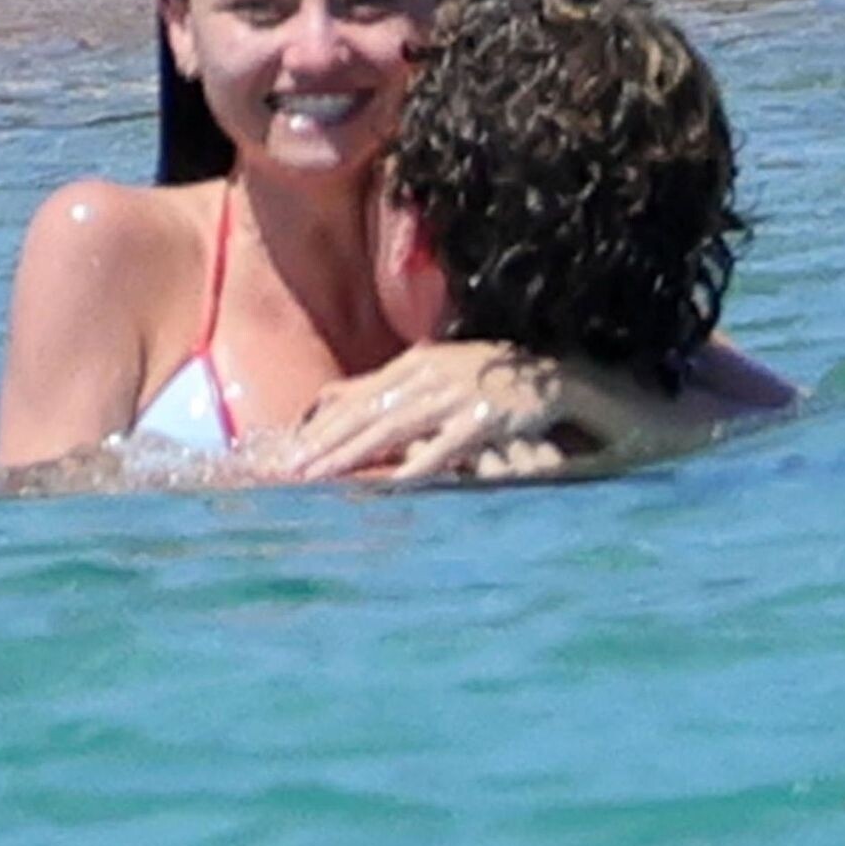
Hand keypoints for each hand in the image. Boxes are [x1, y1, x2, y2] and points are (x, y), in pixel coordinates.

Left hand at [289, 342, 569, 483]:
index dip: (323, 425)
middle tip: (293, 469)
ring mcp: (458, 394)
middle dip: (326, 442)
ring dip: (355, 454)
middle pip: (368, 411)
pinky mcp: (485, 418)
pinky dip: (418, 464)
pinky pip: (445, 446)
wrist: (553, 381)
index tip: (291, 451)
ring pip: (395, 426)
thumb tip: (329, 397)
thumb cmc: (485, 382)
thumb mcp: (431, 374)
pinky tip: (391, 483)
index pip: (358, 396)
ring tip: (323, 476)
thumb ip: (384, 386)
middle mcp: (431, 374)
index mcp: (416, 362)